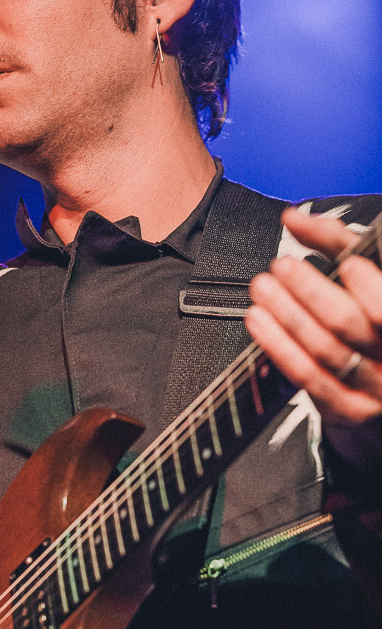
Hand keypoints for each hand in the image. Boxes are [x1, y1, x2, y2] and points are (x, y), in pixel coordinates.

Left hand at [245, 206, 381, 424]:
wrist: (381, 375)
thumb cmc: (371, 310)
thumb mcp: (365, 271)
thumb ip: (334, 242)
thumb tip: (293, 218)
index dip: (372, 288)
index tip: (348, 265)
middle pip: (350, 324)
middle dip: (311, 292)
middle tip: (281, 267)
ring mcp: (375, 388)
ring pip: (324, 351)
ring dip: (286, 316)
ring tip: (262, 289)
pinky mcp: (349, 409)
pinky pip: (308, 379)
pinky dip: (278, 347)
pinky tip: (259, 322)